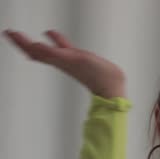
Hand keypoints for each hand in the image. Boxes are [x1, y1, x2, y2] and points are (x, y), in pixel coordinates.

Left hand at [3, 29, 125, 97]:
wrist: (112, 87)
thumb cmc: (96, 76)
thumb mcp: (74, 60)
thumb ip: (55, 52)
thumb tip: (34, 45)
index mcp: (57, 60)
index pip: (33, 50)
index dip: (21, 41)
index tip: (8, 33)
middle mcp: (60, 60)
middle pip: (36, 51)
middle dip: (23, 42)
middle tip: (11, 33)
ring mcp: (69, 60)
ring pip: (47, 50)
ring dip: (37, 42)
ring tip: (28, 37)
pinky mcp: (80, 58)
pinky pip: (63, 47)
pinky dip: (55, 40)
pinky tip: (52, 34)